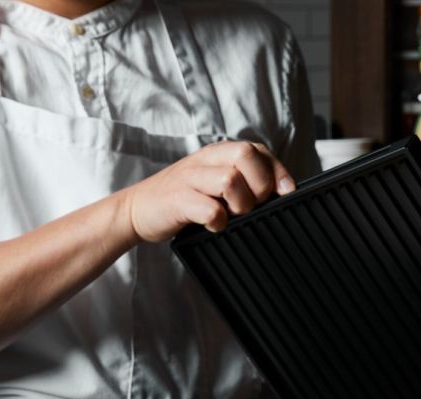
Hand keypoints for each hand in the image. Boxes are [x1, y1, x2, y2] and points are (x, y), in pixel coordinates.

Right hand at [122, 140, 295, 242]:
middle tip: (253, 206)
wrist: (136, 210)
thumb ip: (238, 181)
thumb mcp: (209, 183)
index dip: (277, 171)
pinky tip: (214, 226)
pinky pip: (209, 208)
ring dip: (240, 203)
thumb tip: (275, 195)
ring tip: (232, 216)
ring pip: (230, 179)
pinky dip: (218, 221)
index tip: (284, 193)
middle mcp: (204, 160)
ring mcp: (190, 178)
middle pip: (246, 155)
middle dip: (260, 184)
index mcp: (216, 154)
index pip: (257, 150)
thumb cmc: (178, 200)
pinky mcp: (177, 200)